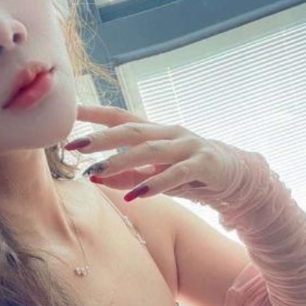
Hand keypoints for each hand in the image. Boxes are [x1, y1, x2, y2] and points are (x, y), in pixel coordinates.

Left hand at [64, 104, 238, 202]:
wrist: (236, 178)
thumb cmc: (189, 175)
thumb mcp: (154, 175)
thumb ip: (127, 176)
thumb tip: (93, 177)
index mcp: (156, 130)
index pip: (121, 116)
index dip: (95, 112)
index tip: (70, 111)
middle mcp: (170, 132)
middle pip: (130, 130)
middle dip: (100, 137)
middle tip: (74, 145)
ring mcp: (188, 145)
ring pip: (149, 150)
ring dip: (121, 161)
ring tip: (97, 171)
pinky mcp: (203, 164)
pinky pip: (176, 174)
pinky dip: (155, 184)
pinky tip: (136, 195)